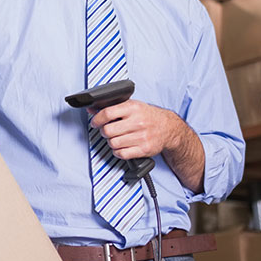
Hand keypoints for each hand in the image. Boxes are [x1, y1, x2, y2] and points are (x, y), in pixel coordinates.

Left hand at [90, 100, 205, 191]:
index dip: (97, 120)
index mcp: (133, 108)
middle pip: (108, 130)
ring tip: (117, 138)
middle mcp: (137, 122)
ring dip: (111, 142)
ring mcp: (141, 136)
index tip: (95, 123)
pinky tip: (122, 147)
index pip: (107, 113)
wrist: (168, 128)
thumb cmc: (148, 116)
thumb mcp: (132, 106)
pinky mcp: (144, 149)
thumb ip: (112, 107)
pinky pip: (122, 154)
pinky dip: (118, 152)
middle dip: (104, 132)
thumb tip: (91, 110)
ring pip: (113, 143)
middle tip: (107, 131)